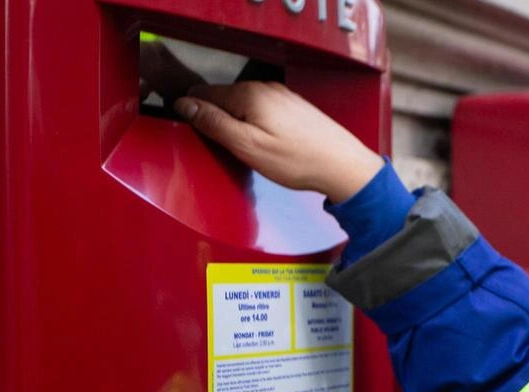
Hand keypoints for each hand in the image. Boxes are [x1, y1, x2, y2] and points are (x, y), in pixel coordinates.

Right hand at [174, 81, 384, 202]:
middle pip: (224, 99)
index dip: (194, 114)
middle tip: (226, 149)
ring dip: (238, 124)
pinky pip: (263, 112)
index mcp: (248, 94)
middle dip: (217, 120)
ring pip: (244, 106)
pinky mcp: (293, 107)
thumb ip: (214, 123)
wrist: (342, 165)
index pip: (203, 94)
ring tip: (249, 150)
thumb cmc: (297, 160)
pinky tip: (267, 145)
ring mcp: (281, 96)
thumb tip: (185, 105)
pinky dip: (257, 126)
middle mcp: (264, 87)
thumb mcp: (247, 146)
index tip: (195, 134)